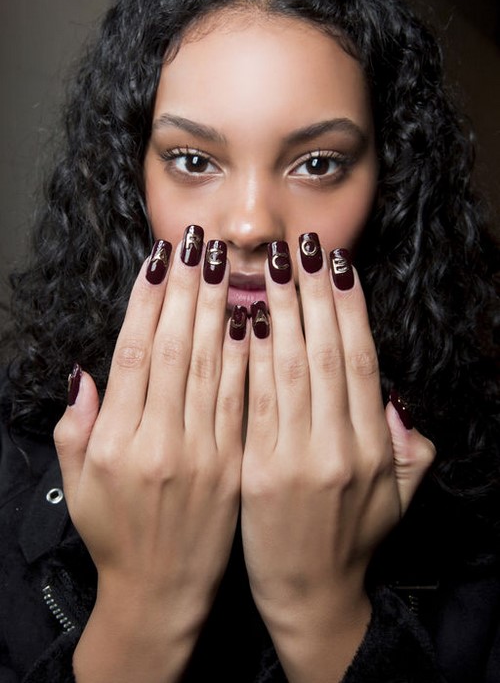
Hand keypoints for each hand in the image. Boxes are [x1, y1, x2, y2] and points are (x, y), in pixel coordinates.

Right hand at [54, 231, 248, 681]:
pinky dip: (248, 357)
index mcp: (118, 442)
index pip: (134, 353)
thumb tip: (85, 371)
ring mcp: (203, 454)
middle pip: (176, 348)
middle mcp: (161, 442)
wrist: (162, 591)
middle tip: (198, 239)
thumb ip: (76, 425)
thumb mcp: (76, 482)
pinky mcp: (236, 465)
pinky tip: (255, 318)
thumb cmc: (115, 533)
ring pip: (214, 367)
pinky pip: (244, 400)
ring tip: (228, 261)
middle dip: (188, 288)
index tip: (160, 258)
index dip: (148, 301)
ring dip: (222, 308)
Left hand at [241, 238, 434, 681]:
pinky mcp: (255, 472)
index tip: (337, 265)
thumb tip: (392, 397)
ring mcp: (295, 460)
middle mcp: (337, 447)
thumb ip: (405, 445)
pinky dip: (247, 356)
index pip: (360, 360)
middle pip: (324, 353)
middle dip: (312, 293)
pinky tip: (239, 318)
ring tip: (267, 264)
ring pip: (287, 368)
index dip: (350, 309)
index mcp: (370, 447)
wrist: (309, 593)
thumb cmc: (352, 537)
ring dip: (278, 310)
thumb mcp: (399, 495)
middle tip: (300, 245)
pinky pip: (250, 401)